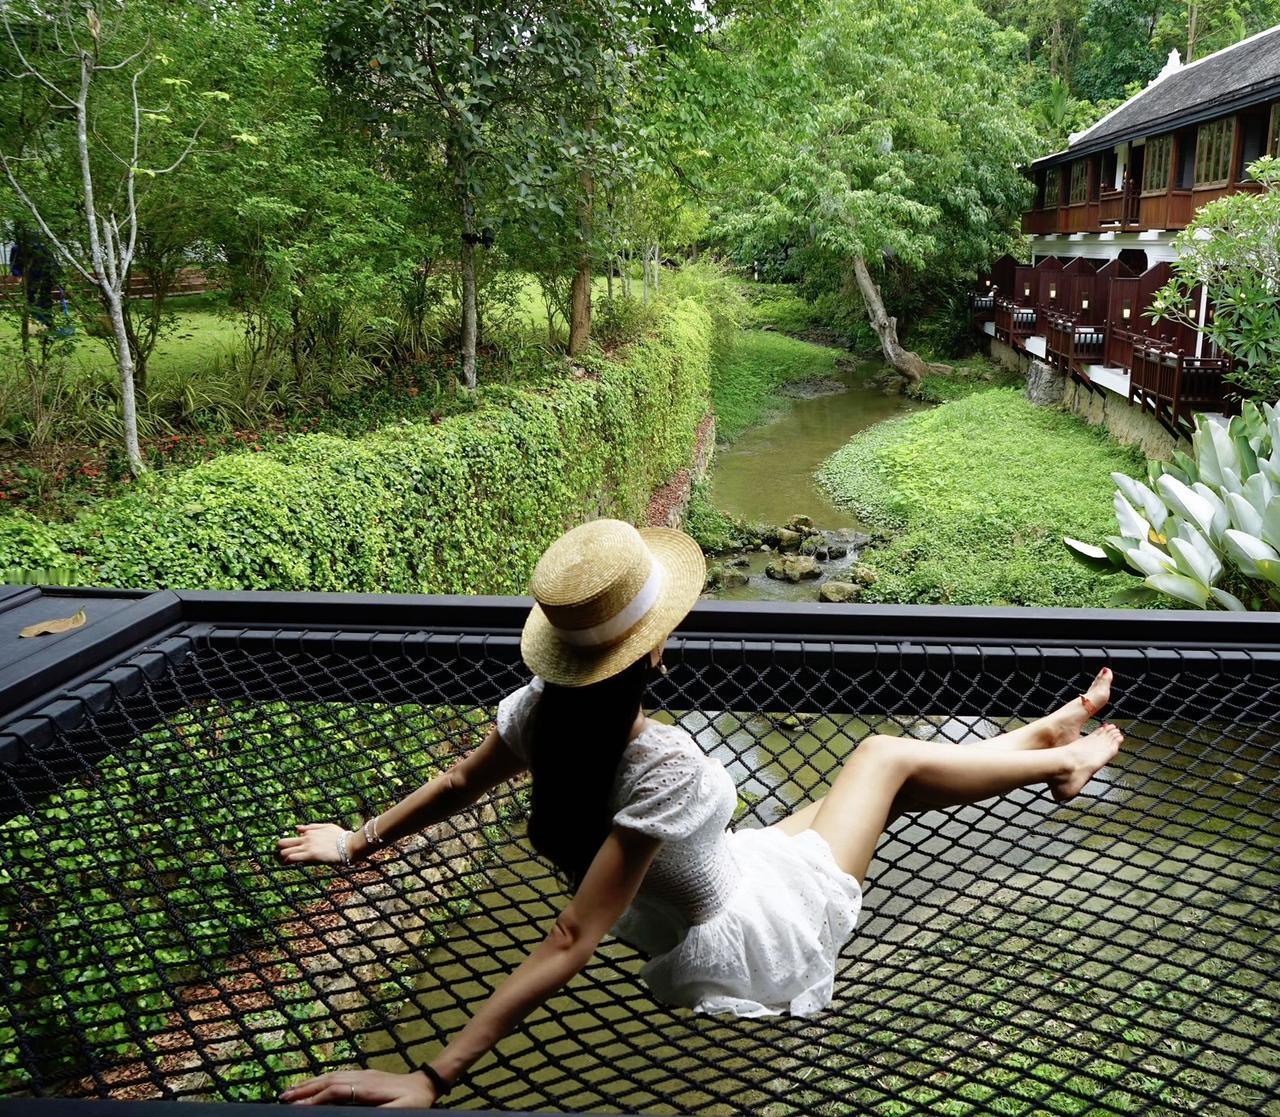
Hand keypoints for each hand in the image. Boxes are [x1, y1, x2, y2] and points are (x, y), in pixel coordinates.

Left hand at [277, 822, 350, 864]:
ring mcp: (307, 847)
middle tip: (280, 857)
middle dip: (279, 850)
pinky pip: (293, 857)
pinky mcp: (310, 855)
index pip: (291, 838)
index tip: (287, 851)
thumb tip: (297, 828)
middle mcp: (306, 838)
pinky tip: (288, 865)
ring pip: (285, 851)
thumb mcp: (327, 826)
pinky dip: (288, 861)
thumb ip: (311, 827)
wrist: (349, 845)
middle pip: (283, 843)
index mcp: (309, 832)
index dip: (286, 845)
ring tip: (283, 863)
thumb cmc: (341, 837)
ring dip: (282, 858)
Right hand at [279, 1068, 436, 1107]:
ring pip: (331, 1076)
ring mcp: (362, 1074)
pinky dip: (321, 1080)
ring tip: (290, 1092)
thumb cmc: (415, 1103)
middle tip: (283, 1098)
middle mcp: (362, 1077)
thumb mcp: (400, 1111)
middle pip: (328, 1080)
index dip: (316, 1099)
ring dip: (309, 1083)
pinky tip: (313, 1086)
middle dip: (305, 1089)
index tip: (298, 1108)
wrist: (426, 1084)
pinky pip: (337, 1076)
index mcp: (368, 1087)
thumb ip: (378, 1115)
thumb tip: (354, 1114)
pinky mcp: (363, 1075)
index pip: (336, 1091)